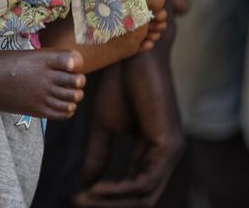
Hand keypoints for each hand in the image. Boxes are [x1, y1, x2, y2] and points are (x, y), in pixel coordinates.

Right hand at [76, 33, 182, 205]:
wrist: (130, 56)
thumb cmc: (120, 84)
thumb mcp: (103, 126)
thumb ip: (98, 156)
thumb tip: (85, 186)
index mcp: (152, 150)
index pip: (135, 188)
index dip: (106, 198)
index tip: (77, 198)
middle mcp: (166, 154)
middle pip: (142, 198)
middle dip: (108, 204)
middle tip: (78, 203)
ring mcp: (171, 151)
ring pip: (143, 195)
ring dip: (110, 201)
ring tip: (83, 197)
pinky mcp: (168, 146)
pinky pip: (144, 182)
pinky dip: (118, 190)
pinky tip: (96, 188)